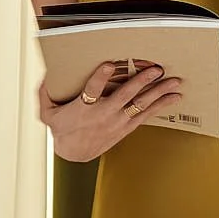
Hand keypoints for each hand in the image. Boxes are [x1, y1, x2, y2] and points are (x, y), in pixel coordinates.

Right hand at [38, 59, 183, 161]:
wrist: (74, 153)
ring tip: (173, 82)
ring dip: (158, 93)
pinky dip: (161, 105)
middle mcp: (103, 115)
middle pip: (124, 96)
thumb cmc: (61, 128)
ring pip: (139, 105)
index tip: (108, 64)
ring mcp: (117, 122)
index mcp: (82, 109)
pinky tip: (174, 97)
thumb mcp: (47, 112)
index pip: (90, 91)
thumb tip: (46, 74)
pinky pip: (146, 115)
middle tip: (156, 70)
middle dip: (141, 81)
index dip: (99, 78)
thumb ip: (45, 93)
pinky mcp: (126, 127)